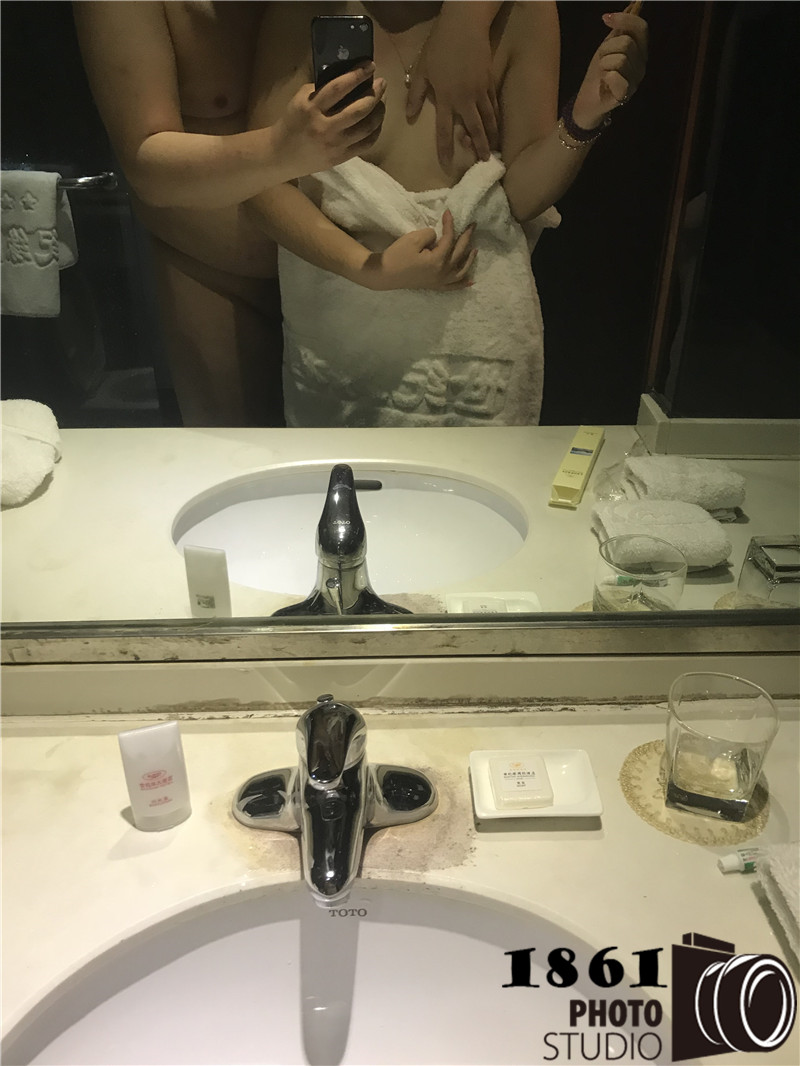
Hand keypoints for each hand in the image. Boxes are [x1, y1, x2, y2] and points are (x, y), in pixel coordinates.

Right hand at [273, 65, 386, 177]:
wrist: (281, 155)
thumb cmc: (293, 122)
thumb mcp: (301, 100)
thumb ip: (322, 89)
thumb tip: (349, 78)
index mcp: (312, 108)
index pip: (339, 88)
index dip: (357, 75)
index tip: (370, 65)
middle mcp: (325, 127)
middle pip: (358, 110)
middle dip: (375, 94)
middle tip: (382, 83)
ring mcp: (335, 145)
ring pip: (366, 128)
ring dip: (379, 112)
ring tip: (382, 102)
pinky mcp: (341, 158)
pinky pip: (366, 144)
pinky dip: (376, 131)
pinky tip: (377, 121)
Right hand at [364, 209, 476, 290]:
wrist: (385, 274)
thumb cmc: (397, 256)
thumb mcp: (413, 239)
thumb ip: (430, 234)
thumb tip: (437, 237)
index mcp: (438, 260)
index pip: (449, 239)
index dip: (450, 224)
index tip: (449, 212)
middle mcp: (442, 272)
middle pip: (459, 253)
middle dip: (466, 237)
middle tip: (472, 225)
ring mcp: (439, 281)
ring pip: (460, 271)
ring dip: (469, 260)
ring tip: (475, 249)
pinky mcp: (434, 285)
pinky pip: (452, 286)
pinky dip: (462, 284)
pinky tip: (471, 282)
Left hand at [406, 20, 498, 166]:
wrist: (465, 25)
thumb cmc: (439, 46)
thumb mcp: (421, 70)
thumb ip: (416, 94)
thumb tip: (409, 117)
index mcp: (446, 99)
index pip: (444, 131)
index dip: (445, 150)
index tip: (447, 165)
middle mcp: (465, 99)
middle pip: (474, 129)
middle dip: (480, 146)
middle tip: (485, 161)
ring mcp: (480, 91)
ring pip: (488, 118)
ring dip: (492, 135)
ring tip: (495, 148)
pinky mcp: (489, 81)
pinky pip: (494, 104)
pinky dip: (496, 117)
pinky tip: (497, 125)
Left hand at [572, 10, 647, 129]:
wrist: (587, 101)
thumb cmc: (598, 74)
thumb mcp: (607, 46)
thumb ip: (619, 29)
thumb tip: (632, 5)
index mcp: (640, 51)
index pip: (641, 28)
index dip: (625, 19)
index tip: (605, 18)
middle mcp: (642, 65)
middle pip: (627, 43)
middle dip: (607, 48)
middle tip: (601, 60)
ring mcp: (635, 81)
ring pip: (620, 59)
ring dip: (604, 64)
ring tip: (603, 73)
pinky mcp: (625, 95)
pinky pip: (615, 76)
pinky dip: (605, 77)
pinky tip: (604, 84)